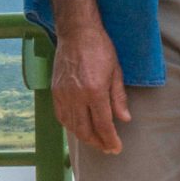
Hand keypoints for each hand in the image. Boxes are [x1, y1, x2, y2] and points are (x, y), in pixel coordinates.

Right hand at [51, 24, 130, 155]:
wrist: (77, 32)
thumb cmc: (100, 48)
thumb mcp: (116, 71)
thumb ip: (119, 98)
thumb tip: (124, 119)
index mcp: (94, 91)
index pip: (103, 124)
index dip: (110, 139)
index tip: (116, 148)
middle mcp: (76, 96)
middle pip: (85, 130)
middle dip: (97, 142)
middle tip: (107, 147)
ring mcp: (63, 94)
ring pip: (71, 126)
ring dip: (84, 137)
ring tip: (95, 140)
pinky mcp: (55, 90)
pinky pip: (61, 115)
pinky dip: (70, 126)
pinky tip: (78, 127)